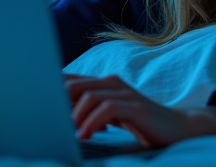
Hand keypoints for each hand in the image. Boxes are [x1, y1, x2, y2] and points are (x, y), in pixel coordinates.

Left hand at [64, 73, 215, 146]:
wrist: (176, 127)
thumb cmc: (140, 122)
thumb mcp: (111, 114)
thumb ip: (91, 109)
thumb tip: (60, 114)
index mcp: (104, 83)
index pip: (70, 79)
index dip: (51, 90)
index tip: (39, 106)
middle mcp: (112, 83)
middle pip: (73, 84)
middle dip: (58, 103)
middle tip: (51, 122)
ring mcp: (124, 93)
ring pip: (88, 96)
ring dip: (74, 117)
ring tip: (71, 134)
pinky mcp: (135, 107)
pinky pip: (106, 109)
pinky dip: (92, 123)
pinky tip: (87, 135)